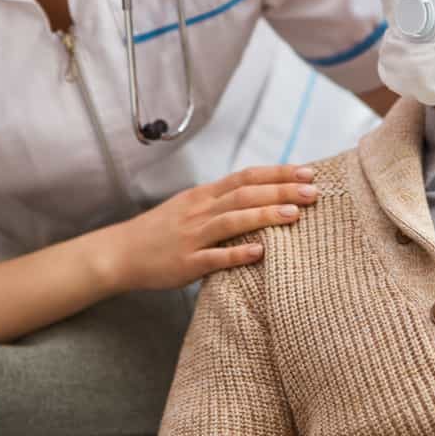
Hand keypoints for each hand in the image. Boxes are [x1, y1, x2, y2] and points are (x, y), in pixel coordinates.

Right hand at [112, 165, 318, 290]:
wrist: (121, 252)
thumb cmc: (161, 231)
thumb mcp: (190, 206)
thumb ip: (221, 201)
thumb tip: (260, 194)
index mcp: (204, 195)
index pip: (246, 177)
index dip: (278, 173)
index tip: (308, 172)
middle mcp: (200, 210)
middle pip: (245, 194)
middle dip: (280, 190)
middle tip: (313, 192)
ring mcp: (192, 236)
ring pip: (232, 220)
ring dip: (264, 215)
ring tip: (294, 214)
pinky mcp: (184, 263)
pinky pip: (213, 258)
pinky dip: (237, 254)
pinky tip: (259, 253)